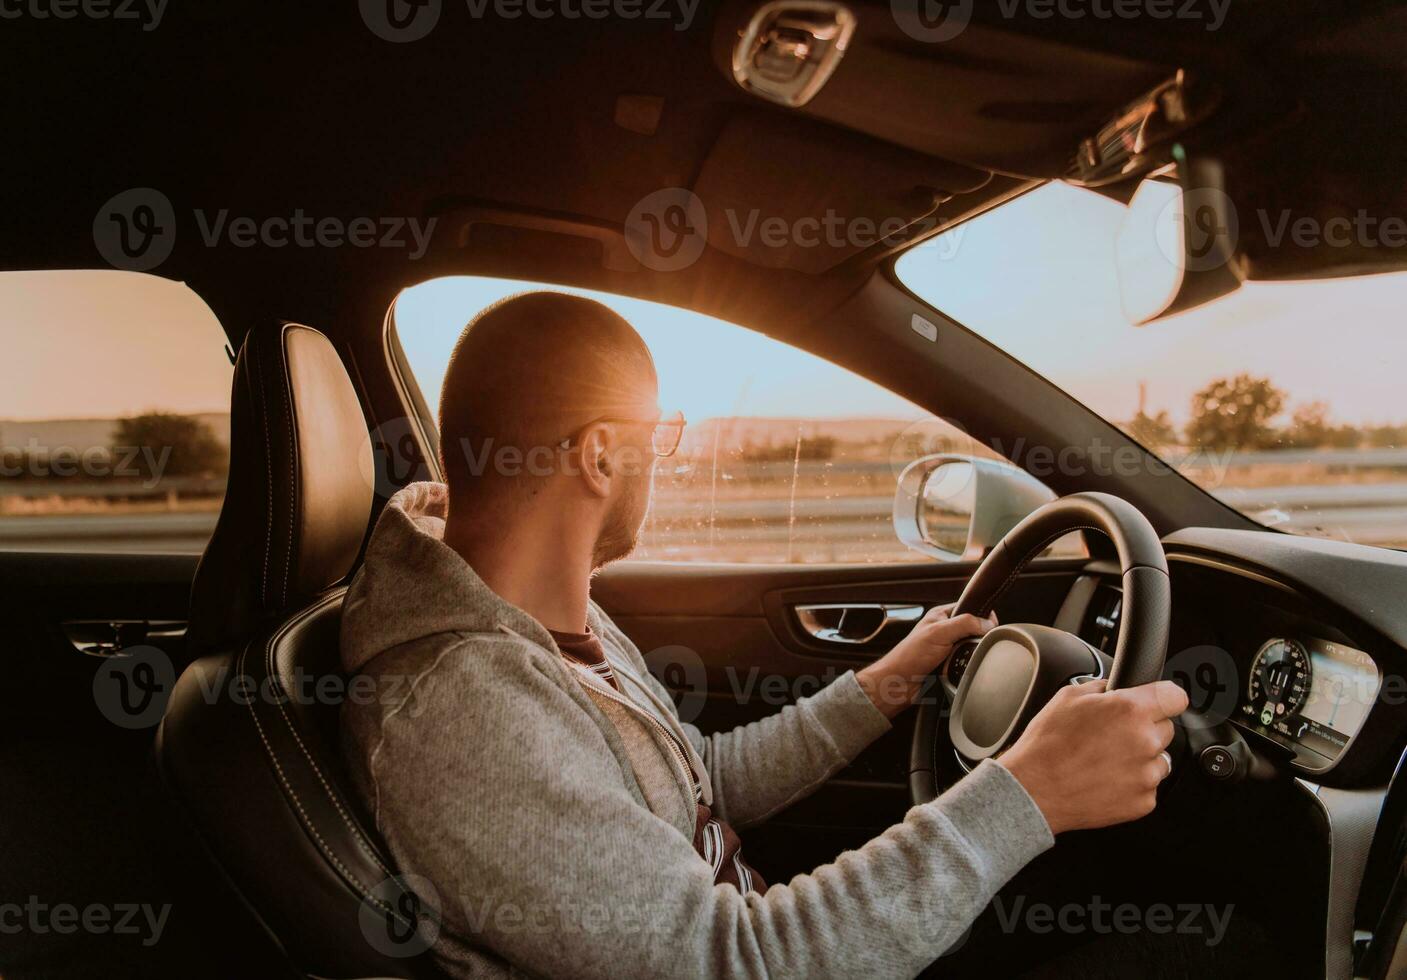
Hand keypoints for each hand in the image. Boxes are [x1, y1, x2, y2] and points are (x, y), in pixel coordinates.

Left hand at [855, 604, 996, 718]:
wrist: (899, 684)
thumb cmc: (909, 656)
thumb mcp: (939, 633)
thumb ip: (964, 623)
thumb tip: (987, 623)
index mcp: (942, 615)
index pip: (970, 608)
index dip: (983, 615)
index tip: (991, 625)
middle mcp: (946, 630)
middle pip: (974, 630)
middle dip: (975, 640)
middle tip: (970, 646)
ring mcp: (948, 648)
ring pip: (972, 649)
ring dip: (969, 656)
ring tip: (959, 660)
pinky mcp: (949, 664)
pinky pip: (967, 664)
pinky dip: (965, 667)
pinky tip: (958, 670)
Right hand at [997, 679, 1188, 834]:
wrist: (1034, 790)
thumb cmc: (1047, 745)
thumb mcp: (1067, 697)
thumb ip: (1101, 688)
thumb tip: (1114, 688)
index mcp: (1130, 710)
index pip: (1175, 697)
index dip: (1164, 698)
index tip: (1159, 703)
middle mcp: (1144, 741)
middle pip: (1165, 729)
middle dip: (1144, 728)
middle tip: (1113, 735)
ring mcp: (1146, 775)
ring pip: (1158, 759)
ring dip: (1140, 758)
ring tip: (1105, 761)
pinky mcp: (1143, 802)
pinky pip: (1147, 786)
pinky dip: (1132, 783)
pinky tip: (1105, 779)